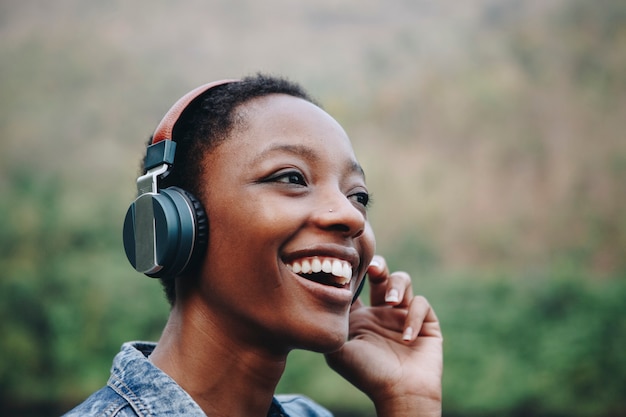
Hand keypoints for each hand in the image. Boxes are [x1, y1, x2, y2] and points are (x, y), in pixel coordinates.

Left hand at [325, 255, 442, 415]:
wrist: (400, 393)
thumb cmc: (366, 373)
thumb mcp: (338, 350)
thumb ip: (331, 324)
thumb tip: (322, 296)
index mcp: (360, 316)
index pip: (356, 286)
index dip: (352, 274)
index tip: (349, 269)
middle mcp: (381, 312)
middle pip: (380, 274)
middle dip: (378, 266)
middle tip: (373, 269)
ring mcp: (403, 315)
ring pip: (403, 280)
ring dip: (396, 285)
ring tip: (390, 303)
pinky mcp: (425, 322)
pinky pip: (421, 303)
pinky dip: (413, 316)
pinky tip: (406, 337)